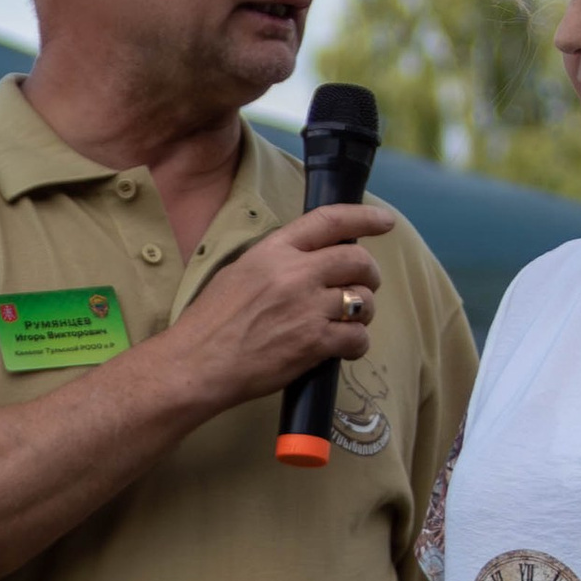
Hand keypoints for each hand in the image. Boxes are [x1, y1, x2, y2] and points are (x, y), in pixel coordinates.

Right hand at [176, 202, 393, 412]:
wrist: (197, 363)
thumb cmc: (210, 323)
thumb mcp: (238, 273)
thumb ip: (276, 261)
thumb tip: (309, 259)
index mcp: (274, 251)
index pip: (329, 221)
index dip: (363, 218)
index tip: (383, 220)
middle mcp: (294, 273)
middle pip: (357, 261)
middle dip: (369, 274)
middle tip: (363, 286)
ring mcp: (307, 308)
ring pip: (363, 301)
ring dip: (363, 312)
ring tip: (347, 322)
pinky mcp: (314, 342)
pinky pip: (358, 337)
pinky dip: (357, 343)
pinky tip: (343, 347)